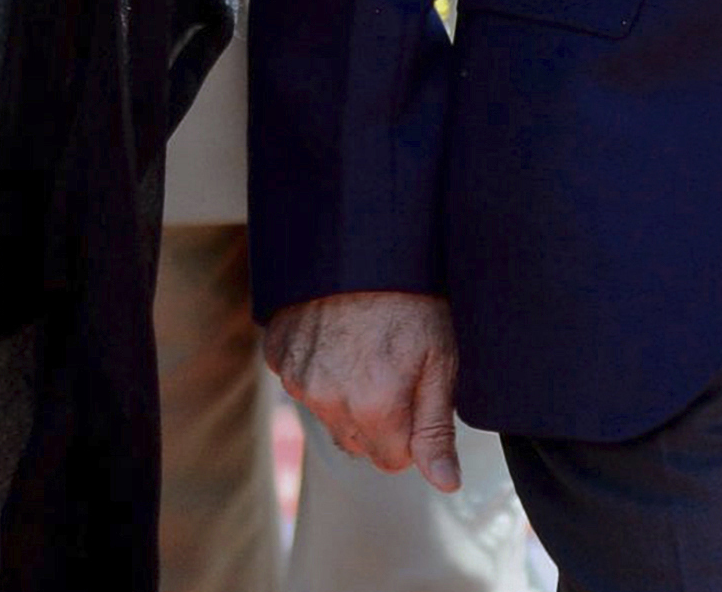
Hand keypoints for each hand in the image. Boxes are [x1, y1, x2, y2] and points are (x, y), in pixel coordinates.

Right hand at [262, 291, 462, 492]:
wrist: (365, 239)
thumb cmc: (413, 297)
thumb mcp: (441, 360)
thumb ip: (437, 430)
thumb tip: (444, 483)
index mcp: (375, 407)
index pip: (394, 461)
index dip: (412, 432)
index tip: (416, 393)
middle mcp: (328, 399)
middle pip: (358, 443)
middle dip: (378, 418)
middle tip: (393, 366)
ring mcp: (296, 376)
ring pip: (329, 414)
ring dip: (346, 394)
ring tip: (365, 346)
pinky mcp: (277, 353)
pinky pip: (300, 382)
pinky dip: (317, 367)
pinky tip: (337, 334)